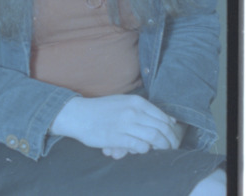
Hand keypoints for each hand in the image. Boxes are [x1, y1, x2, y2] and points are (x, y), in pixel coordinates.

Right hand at [50, 94, 182, 154]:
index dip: (172, 130)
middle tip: (171, 148)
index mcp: (136, 101)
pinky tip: (142, 149)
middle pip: (162, 128)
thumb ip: (144, 110)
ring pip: (155, 137)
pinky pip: (140, 146)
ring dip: (161, 147)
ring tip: (161, 151)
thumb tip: (170, 120)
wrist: (79, 114)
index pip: (163, 117)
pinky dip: (145, 150)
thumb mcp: (124, 102)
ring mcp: (126, 124)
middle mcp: (133, 111)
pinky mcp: (118, 137)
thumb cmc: (102, 110)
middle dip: (171, 141)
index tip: (173, 138)